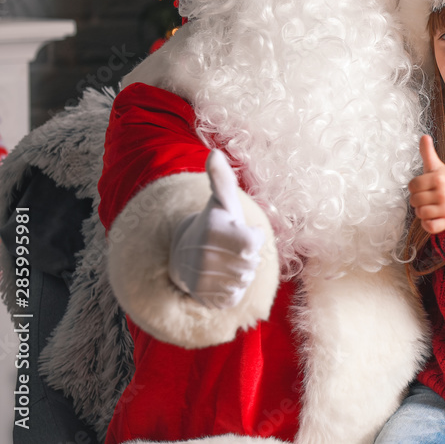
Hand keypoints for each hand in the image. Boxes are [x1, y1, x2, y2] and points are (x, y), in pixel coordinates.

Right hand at [168, 150, 264, 308]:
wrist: (184, 254)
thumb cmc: (215, 224)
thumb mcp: (221, 200)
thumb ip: (222, 178)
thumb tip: (214, 152)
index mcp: (212, 229)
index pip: (253, 243)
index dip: (253, 238)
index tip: (241, 231)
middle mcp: (203, 255)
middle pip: (250, 265)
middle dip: (247, 258)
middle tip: (230, 249)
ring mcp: (201, 278)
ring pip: (243, 281)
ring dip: (240, 274)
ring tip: (225, 262)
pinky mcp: (203, 298)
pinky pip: (233, 297)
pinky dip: (232, 290)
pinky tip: (219, 278)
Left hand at [408, 135, 444, 234]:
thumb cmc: (444, 180)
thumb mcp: (436, 165)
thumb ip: (428, 152)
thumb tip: (423, 136)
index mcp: (439, 178)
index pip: (412, 186)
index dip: (415, 187)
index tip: (423, 186)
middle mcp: (444, 193)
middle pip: (414, 201)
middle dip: (418, 199)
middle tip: (427, 197)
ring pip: (420, 213)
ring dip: (422, 211)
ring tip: (430, 206)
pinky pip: (429, 227)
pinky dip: (428, 223)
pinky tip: (433, 216)